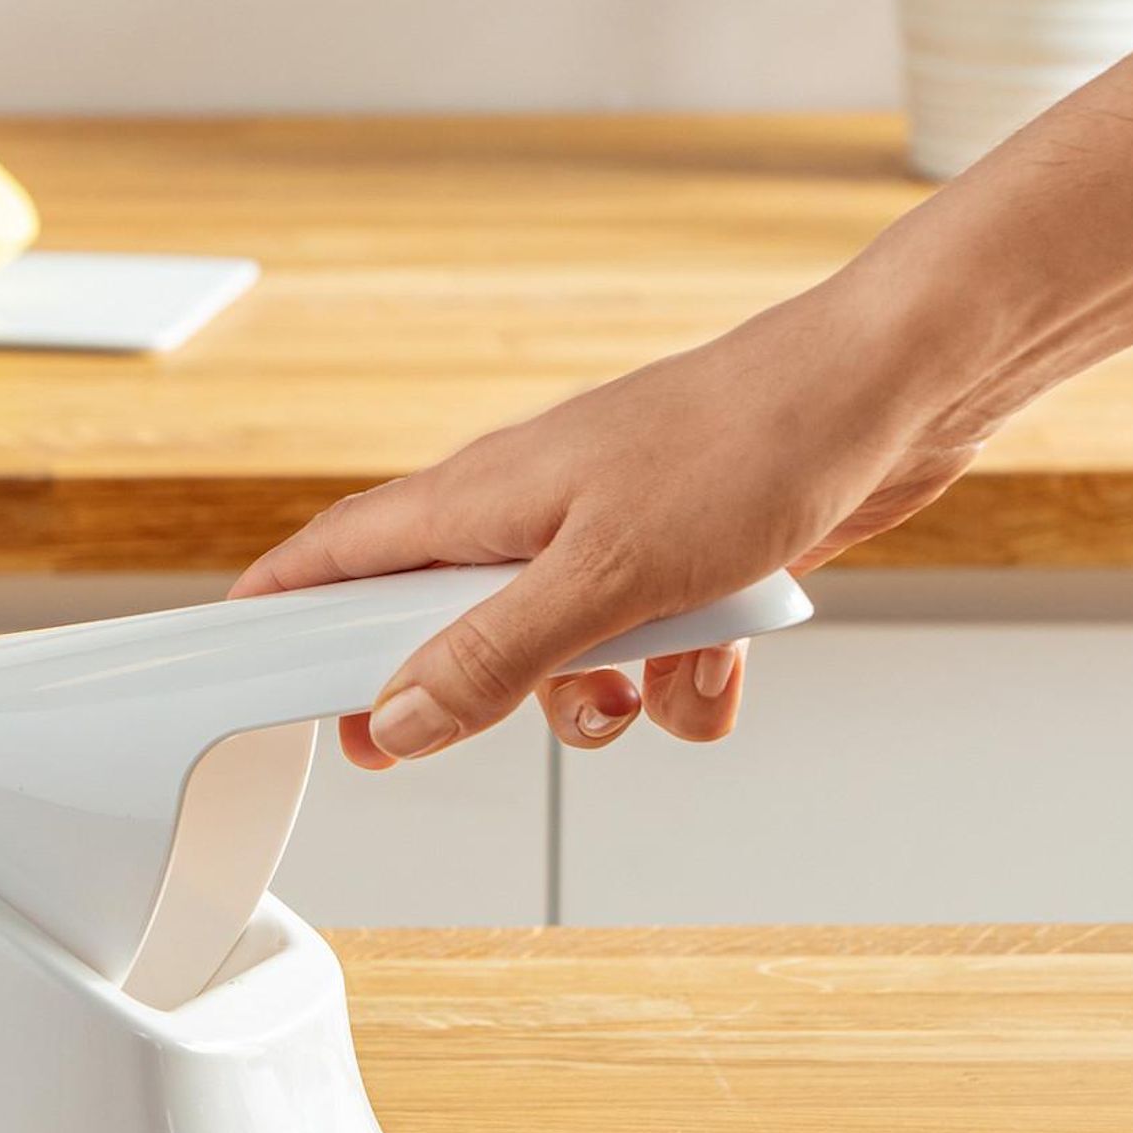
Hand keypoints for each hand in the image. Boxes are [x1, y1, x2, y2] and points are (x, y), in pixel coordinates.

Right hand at [232, 265, 978, 763]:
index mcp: (479, 499)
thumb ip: (490, 656)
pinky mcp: (677, 563)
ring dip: (593, 698)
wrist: (893, 395)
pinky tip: (720, 655)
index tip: (240, 657)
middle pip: (437, 621)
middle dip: (450, 689)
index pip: (337, 553)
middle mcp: (528, 516)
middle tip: (436, 736)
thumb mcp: (601, 576)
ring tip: (642, 684)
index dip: (281, 605)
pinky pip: (648, 655)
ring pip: (550, 655)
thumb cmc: (748, 440)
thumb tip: (396, 718)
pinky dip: (680, 677)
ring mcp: (603, 538)